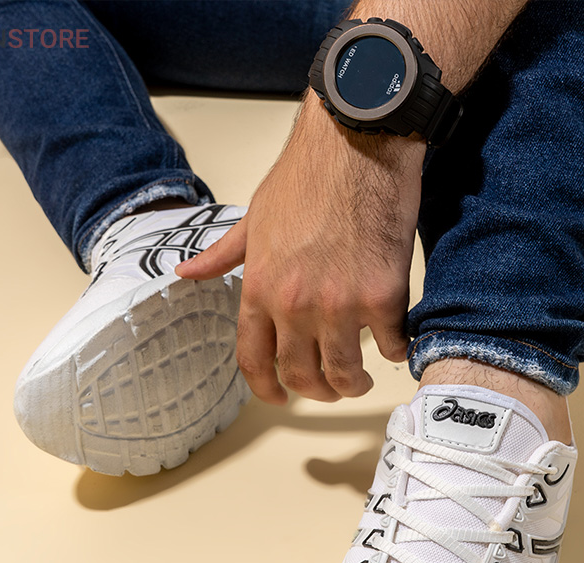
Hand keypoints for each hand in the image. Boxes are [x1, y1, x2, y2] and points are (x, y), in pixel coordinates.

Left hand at [176, 96, 424, 404]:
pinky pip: (391, 346)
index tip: (280, 397)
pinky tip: (395, 343)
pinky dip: (395, 350)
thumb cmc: (306, 176)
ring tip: (361, 378)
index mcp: (260, 288)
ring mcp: (339, 304)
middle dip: (318, 392)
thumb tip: (188, 275)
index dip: (267, 389)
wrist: (357, 144)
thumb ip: (223, 256)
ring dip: (354, 384)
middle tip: (331, 389)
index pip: (254, 360)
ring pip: (345, 373)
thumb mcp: (253, 218)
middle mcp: (294, 305)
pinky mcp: (382, 297)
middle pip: (302, 377)